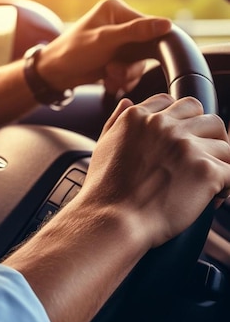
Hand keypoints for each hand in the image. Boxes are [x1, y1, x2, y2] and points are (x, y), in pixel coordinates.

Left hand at [36, 0, 171, 94]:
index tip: (143, 58)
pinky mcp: (116, 58)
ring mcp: (118, 42)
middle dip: (133, 65)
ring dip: (126, 74)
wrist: (53, 74)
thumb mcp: (104, 40)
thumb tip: (167, 25)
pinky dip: (122, 80)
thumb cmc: (72, 52)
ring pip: (139, 62)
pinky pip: (131, 71)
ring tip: (109, 78)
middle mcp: (119, 23)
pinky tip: (108, 83)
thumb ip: (135, 32)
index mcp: (115, 10)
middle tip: (117, 72)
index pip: (149, 24)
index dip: (151, 44)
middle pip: (146, 46)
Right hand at [81, 94, 229, 247]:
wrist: (112, 220)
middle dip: (207, 138)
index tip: (180, 142)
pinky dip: (226, 187)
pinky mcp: (205, 170)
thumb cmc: (105, 190)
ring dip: (219, 164)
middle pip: (205, 117)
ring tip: (206, 184)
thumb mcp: (103, 146)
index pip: (173, 103)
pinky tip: (213, 198)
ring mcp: (185, 146)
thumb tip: (127, 101)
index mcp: (138, 118)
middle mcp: (163, 125)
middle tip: (200, 161)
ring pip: (224, 145)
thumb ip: (116, 120)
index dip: (181, 122)